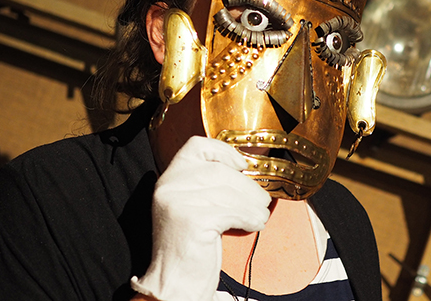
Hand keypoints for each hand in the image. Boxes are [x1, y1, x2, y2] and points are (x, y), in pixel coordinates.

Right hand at [131, 136, 271, 300]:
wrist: (174, 284)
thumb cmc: (191, 247)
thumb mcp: (195, 206)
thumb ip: (209, 185)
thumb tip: (246, 169)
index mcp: (169, 179)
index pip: (196, 146)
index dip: (224, 151)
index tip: (243, 165)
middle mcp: (169, 186)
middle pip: (220, 171)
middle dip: (247, 186)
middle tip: (262, 201)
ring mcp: (177, 201)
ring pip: (229, 192)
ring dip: (252, 205)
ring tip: (259, 216)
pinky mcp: (190, 219)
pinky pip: (232, 211)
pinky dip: (248, 217)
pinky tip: (253, 225)